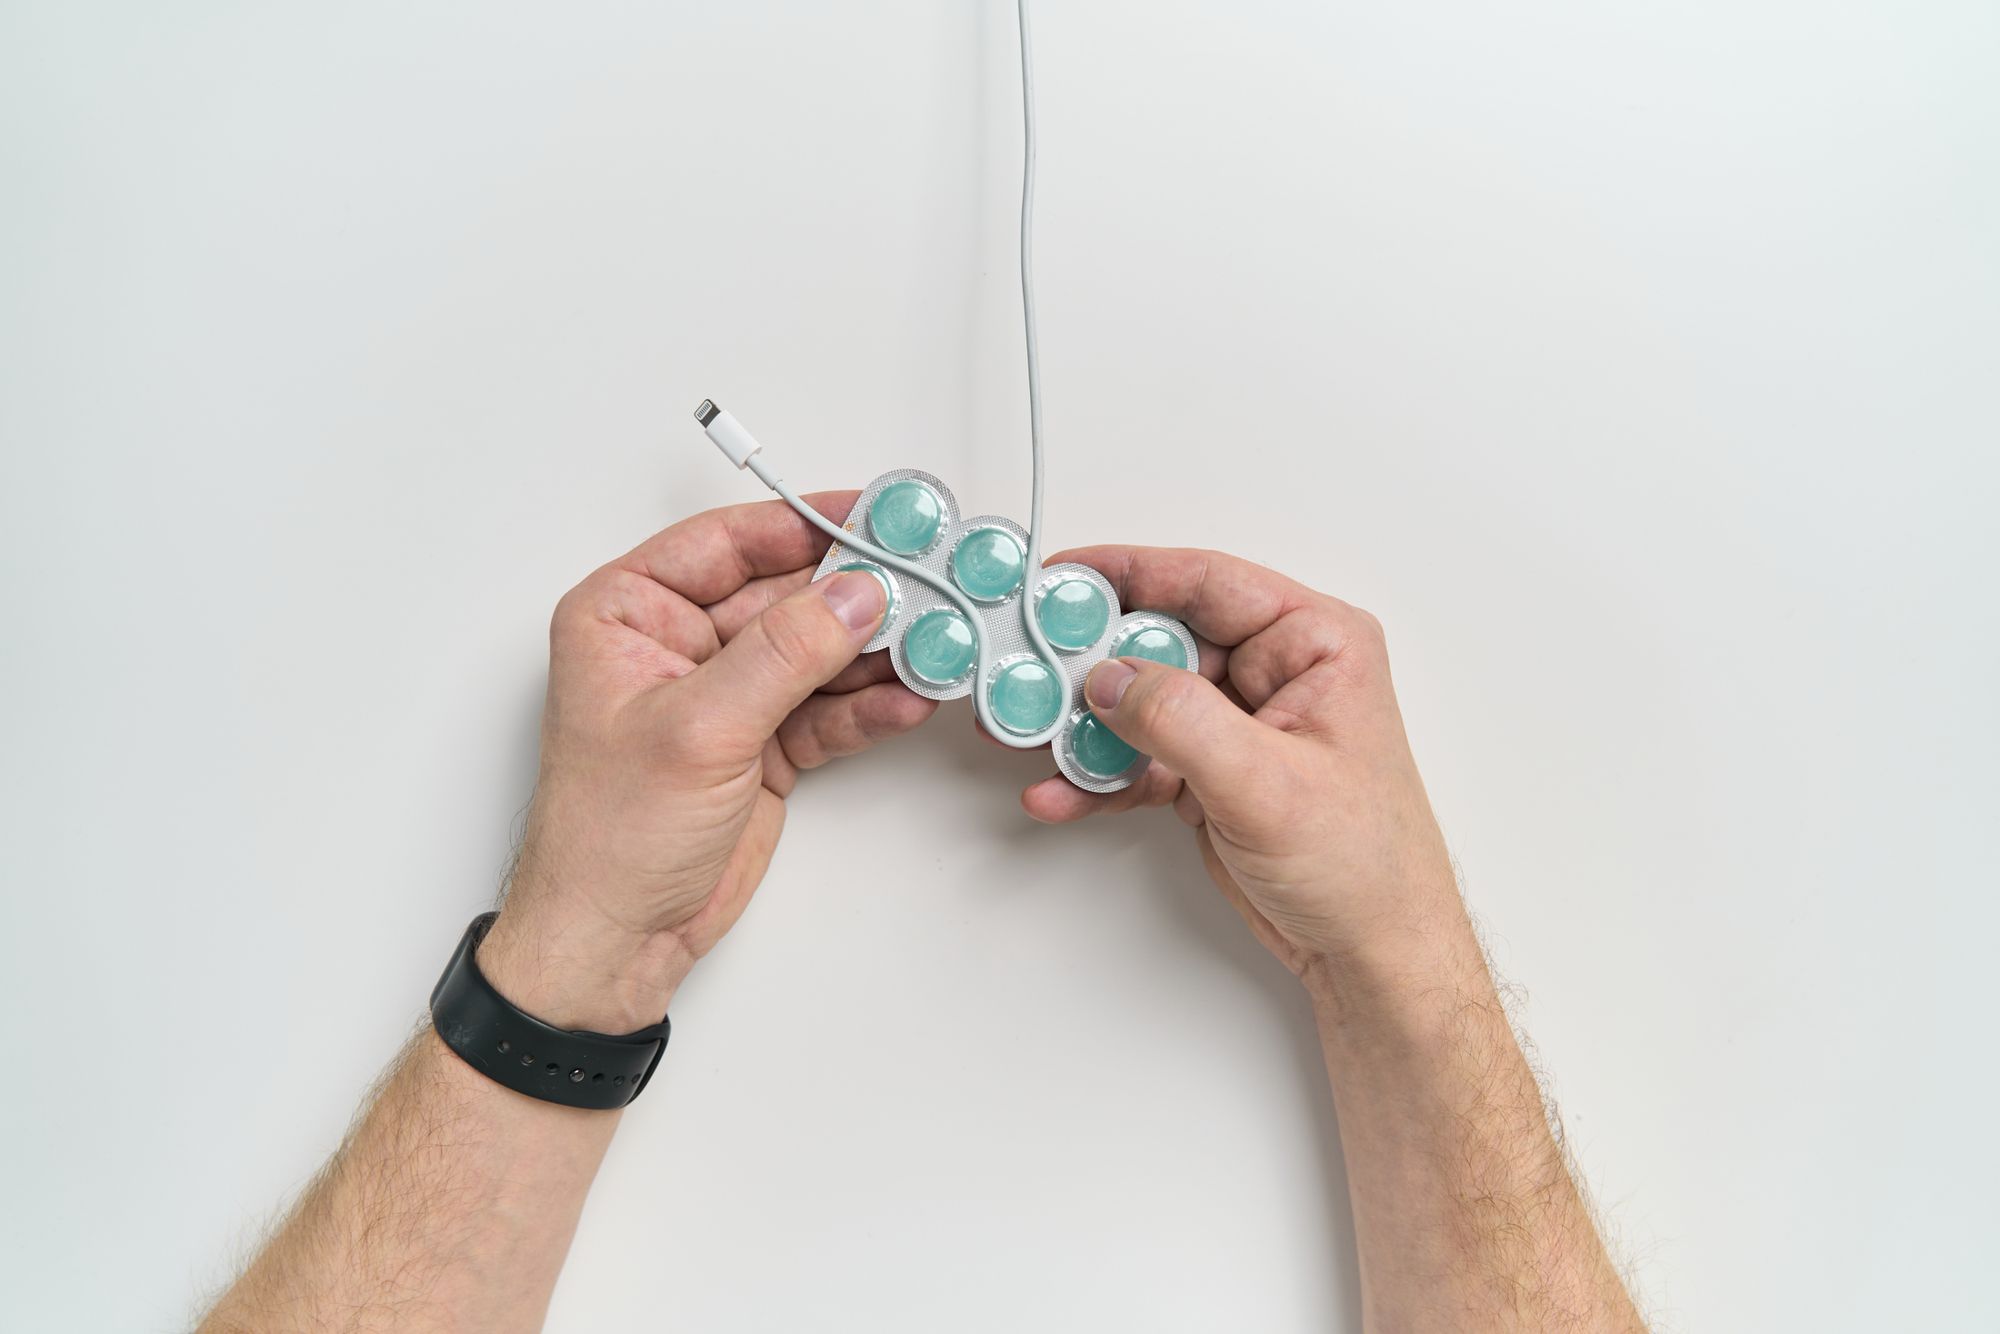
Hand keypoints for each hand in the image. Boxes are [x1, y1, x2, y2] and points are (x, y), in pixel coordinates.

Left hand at [478, 494, 935, 1031]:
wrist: (616, 941)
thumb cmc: (608, 838)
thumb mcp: (698, 729)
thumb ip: (784, 655)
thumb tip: (854, 595)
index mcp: (627, 614)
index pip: (725, 543)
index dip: (801, 525)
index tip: (872, 515)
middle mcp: (676, 645)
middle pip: (783, 595)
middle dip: (854, 594)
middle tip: (925, 581)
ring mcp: (725, 696)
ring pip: (815, 651)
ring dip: (874, 650)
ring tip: (935, 642)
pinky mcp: (763, 744)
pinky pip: (827, 709)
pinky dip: (868, 705)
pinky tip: (909, 698)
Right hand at [1022, 547, 1467, 990]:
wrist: (1372, 954)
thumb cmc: (1365, 866)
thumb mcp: (1267, 783)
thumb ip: (1181, 720)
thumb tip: (1111, 677)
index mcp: (1314, 643)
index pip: (1208, 583)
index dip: (1128, 573)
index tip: (1062, 581)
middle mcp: (1277, 671)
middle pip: (1159, 640)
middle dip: (1089, 663)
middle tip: (1027, 669)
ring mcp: (1239, 723)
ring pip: (1139, 702)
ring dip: (1082, 726)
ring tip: (1027, 737)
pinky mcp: (1211, 771)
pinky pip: (1139, 757)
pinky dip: (1098, 775)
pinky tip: (1061, 792)